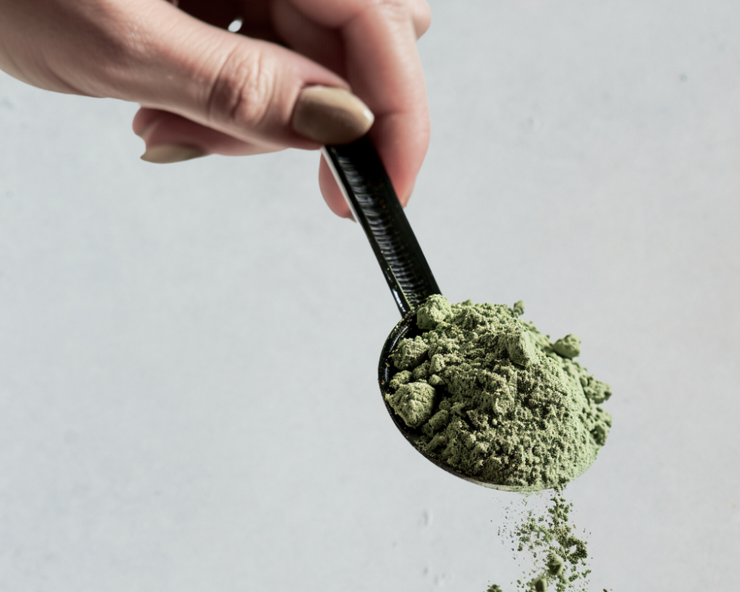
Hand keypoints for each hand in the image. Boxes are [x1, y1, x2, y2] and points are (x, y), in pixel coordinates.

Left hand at [0, 0, 431, 215]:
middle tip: (223, 148)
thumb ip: (244, 87)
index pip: (383, 26)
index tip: (380, 194)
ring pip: (306, 52)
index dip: (397, 117)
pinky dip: (223, 89)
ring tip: (164, 124)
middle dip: (312, 115)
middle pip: (355, 42)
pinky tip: (160, 100)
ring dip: (257, 111)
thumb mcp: (120, 41)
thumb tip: (345, 127)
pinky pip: (258, 43)